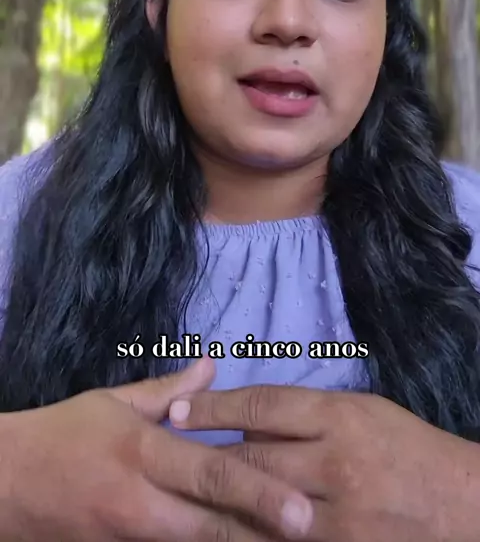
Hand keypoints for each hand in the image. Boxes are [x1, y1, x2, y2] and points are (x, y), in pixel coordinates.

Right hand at [0, 359, 312, 541]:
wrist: (6, 484)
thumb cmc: (64, 434)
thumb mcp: (112, 401)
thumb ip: (167, 390)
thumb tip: (212, 366)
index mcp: (142, 451)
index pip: (209, 472)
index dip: (259, 492)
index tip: (301, 510)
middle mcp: (140, 500)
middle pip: (213, 525)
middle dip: (262, 534)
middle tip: (312, 535)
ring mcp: (129, 537)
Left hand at [170, 384, 479, 541]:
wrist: (458, 505)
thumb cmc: (405, 447)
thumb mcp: (360, 412)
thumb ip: (305, 415)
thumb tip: (246, 420)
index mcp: (339, 417)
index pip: (263, 406)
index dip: (214, 407)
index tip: (177, 410)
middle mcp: (333, 462)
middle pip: (250, 458)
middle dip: (203, 460)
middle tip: (163, 458)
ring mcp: (335, 515)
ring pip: (256, 511)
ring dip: (215, 507)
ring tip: (177, 501)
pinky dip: (247, 538)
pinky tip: (223, 533)